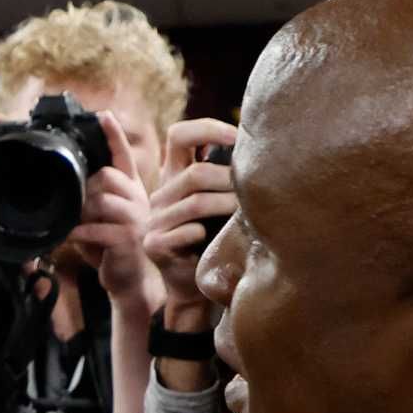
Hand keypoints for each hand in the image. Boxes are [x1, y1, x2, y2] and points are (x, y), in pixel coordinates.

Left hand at [69, 110, 155, 302]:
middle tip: (72, 204)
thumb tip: (64, 184)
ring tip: (72, 222)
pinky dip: (78, 232)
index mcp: (131, 189)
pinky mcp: (128, 238)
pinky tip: (69, 237)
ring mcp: (136, 218)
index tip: (102, 115)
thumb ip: (90, 198)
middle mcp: (138, 199)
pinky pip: (97, 228)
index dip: (113, 135)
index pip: (123, 156)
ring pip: (101, 200)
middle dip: (84, 188)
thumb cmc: (112, 246)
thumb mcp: (102, 217)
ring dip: (80, 212)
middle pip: (107, 176)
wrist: (130, 281)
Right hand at [142, 119, 239, 313]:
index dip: (208, 129)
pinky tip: (215, 239)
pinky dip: (207, 234)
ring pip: (195, 202)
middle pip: (194, 173)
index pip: (179, 134)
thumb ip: (225, 175)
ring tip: (246, 214)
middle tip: (253, 193)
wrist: (194, 283)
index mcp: (174, 174)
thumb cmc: (215, 237)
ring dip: (226, 207)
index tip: (238, 138)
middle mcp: (161, 193)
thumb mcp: (219, 200)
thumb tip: (259, 146)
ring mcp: (154, 219)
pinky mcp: (154, 244)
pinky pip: (188, 231)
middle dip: (229, 181)